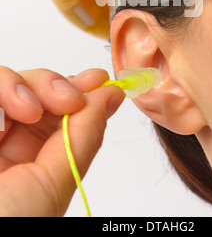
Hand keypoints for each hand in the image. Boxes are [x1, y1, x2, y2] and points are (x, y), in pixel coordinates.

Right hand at [0, 67, 124, 216]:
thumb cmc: (11, 222)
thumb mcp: (53, 183)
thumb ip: (84, 135)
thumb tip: (111, 96)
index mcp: (34, 160)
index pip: (58, 111)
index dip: (78, 90)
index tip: (97, 80)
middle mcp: (7, 142)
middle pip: (33, 88)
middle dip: (54, 85)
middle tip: (68, 99)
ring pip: (6, 80)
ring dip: (22, 87)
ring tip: (28, 111)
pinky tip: (1, 121)